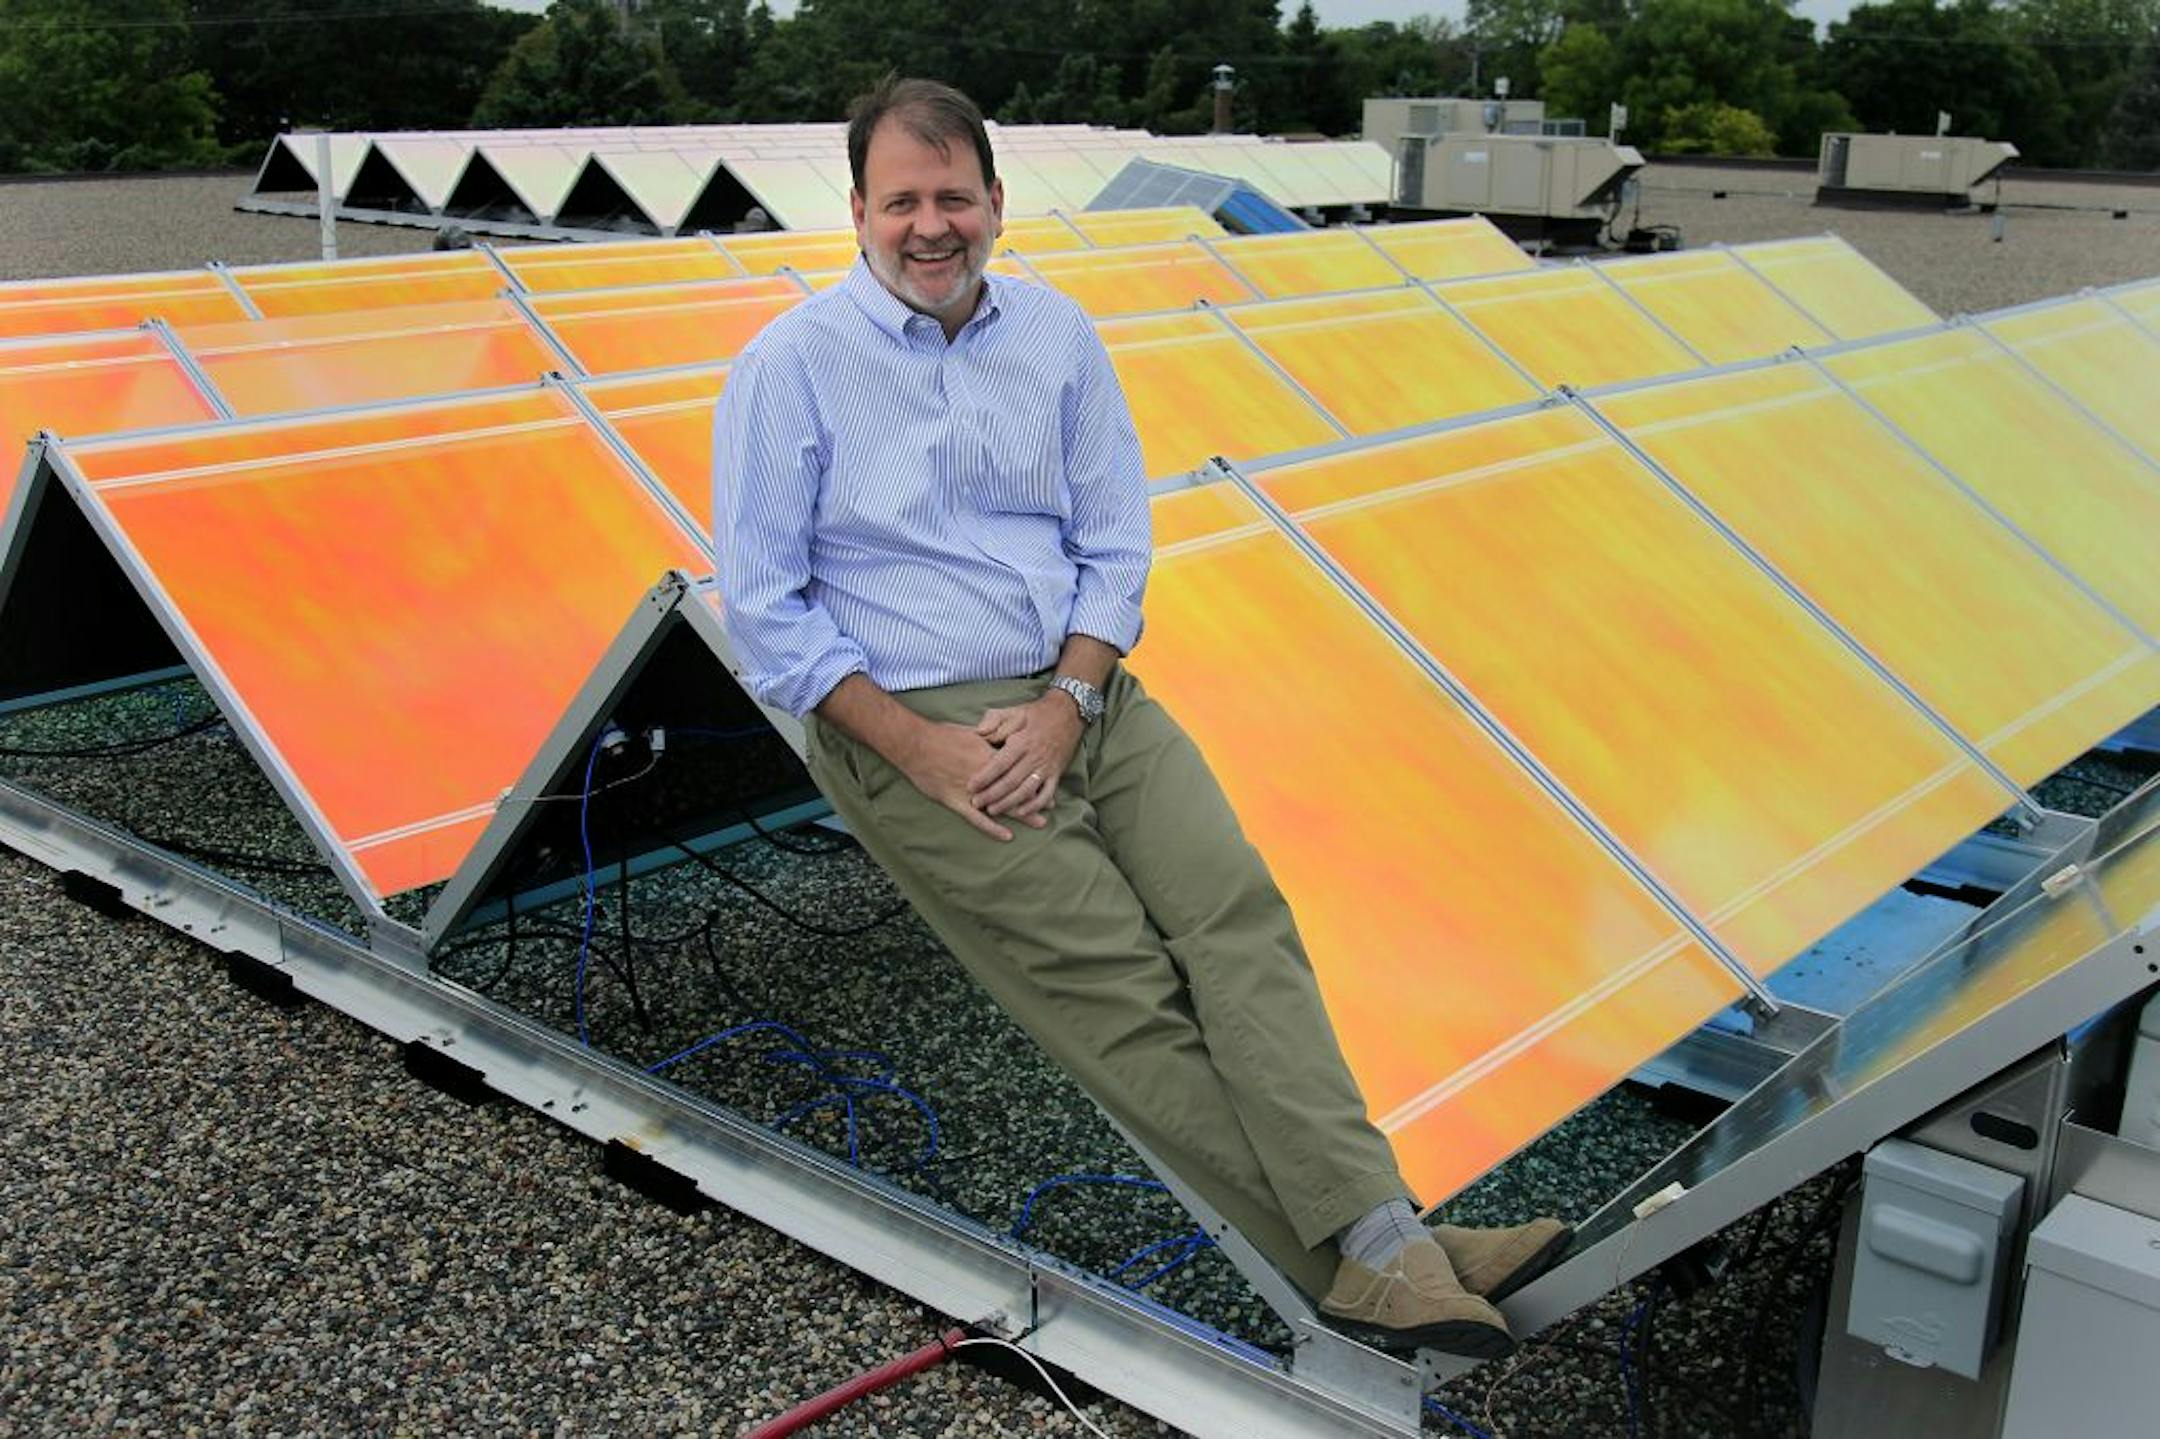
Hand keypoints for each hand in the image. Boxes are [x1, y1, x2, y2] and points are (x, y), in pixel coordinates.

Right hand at [898, 721, 1040, 840]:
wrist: (917, 746)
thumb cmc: (941, 736)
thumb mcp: (970, 731)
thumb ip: (988, 736)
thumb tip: (1001, 734)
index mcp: (989, 756)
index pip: (1017, 768)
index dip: (1032, 775)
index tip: (1045, 780)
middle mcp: (986, 776)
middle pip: (1015, 788)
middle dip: (1034, 797)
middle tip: (1050, 805)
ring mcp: (972, 791)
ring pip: (1002, 806)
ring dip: (1022, 814)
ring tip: (1040, 822)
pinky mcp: (957, 802)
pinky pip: (977, 819)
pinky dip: (993, 828)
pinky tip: (1007, 836)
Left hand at [969, 694, 1081, 820]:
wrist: (1068, 714)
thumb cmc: (1035, 713)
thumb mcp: (1012, 710)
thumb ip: (993, 719)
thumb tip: (979, 732)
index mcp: (1022, 741)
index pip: (1000, 763)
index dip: (985, 776)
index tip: (970, 786)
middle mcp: (1034, 756)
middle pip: (1011, 781)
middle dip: (992, 794)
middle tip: (976, 803)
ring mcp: (1046, 767)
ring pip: (1027, 790)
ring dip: (1009, 803)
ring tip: (992, 810)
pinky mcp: (1056, 774)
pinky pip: (1046, 794)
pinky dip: (1034, 805)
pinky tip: (1020, 812)